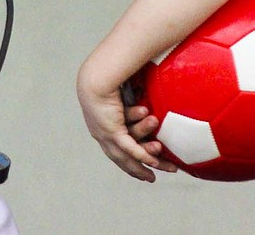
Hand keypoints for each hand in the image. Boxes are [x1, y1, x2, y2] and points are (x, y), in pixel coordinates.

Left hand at [76, 66, 177, 181]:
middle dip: (138, 170)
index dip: (129, 159)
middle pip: (122, 159)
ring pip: (128, 157)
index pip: (116, 148)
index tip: (143, 165)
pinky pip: (131, 148)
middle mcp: (101, 135)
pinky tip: (155, 163)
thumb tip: (144, 88)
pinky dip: (143, 156)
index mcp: (101, 126)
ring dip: (144, 166)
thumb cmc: (107, 77)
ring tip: (159, 172)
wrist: (95, 76)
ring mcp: (106, 135)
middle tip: (152, 179)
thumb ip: (131, 95)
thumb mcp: (120, 90)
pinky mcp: (113, 131)